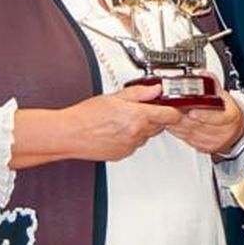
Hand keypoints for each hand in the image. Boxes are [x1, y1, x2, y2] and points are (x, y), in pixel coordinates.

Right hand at [65, 84, 182, 161]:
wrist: (70, 134)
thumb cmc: (86, 116)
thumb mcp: (114, 97)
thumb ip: (139, 93)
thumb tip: (154, 89)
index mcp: (138, 117)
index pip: (170, 116)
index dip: (173, 110)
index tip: (173, 106)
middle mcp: (137, 134)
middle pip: (159, 125)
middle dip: (154, 116)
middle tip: (140, 107)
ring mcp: (130, 146)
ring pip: (146, 135)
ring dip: (141, 127)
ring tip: (122, 118)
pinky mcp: (123, 154)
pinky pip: (134, 144)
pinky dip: (131, 137)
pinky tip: (116, 129)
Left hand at [167, 89, 243, 156]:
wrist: (235, 133)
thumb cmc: (228, 113)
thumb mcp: (225, 96)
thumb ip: (214, 85)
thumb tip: (204, 74)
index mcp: (230, 117)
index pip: (217, 118)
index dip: (204, 115)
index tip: (192, 111)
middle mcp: (222, 132)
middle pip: (199, 126)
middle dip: (183, 117)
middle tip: (171, 109)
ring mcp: (212, 142)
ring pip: (190, 134)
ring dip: (177, 124)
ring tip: (168, 115)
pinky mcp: (202, 147)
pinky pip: (186, 139)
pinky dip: (176, 131)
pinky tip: (171, 124)